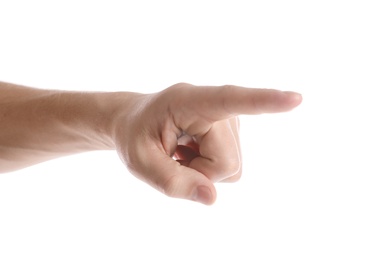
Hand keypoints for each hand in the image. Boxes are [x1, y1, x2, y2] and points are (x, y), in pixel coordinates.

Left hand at [113, 83, 301, 204]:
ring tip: (181, 151)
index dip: (263, 101)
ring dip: (203, 170)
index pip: (229, 99)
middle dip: (200, 173)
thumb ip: (173, 182)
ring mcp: (228, 119)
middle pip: (227, 162)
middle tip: (175, 156)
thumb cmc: (135, 136)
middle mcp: (215, 106)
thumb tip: (212, 197)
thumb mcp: (140, 162)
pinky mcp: (231, 132)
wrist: (136, 122)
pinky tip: (191, 151)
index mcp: (187, 100)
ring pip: (230, 167)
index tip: (295, 100)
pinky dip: (209, 168)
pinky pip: (230, 166)